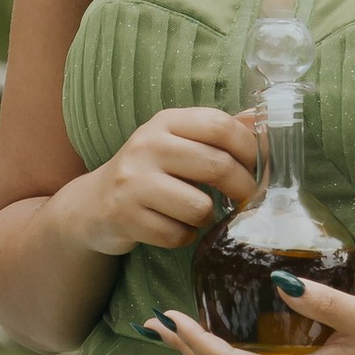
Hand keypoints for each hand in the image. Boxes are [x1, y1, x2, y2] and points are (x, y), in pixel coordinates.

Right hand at [74, 103, 258, 258]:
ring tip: (198, 213)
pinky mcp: (124, 216)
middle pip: (217, 166)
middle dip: (243, 188)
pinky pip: (177, 235)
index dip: (249, 149)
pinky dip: (184, 237)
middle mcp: (147, 145)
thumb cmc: (149, 171)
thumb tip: (261, 117)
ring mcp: (133, 181)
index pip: (220, 125)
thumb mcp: (178, 142)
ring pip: (199, 207)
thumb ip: (217, 131)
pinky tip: (175, 228)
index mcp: (166, 121)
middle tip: (247, 198)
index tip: (257, 167)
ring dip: (208, 217)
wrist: (93, 204)